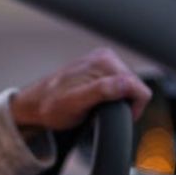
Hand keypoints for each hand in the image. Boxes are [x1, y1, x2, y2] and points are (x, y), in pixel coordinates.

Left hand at [10, 49, 151, 135]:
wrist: (36, 103)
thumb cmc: (52, 106)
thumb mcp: (76, 103)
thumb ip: (102, 91)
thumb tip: (126, 83)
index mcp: (104, 62)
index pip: (139, 88)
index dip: (133, 109)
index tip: (115, 117)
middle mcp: (106, 57)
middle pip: (136, 87)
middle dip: (123, 103)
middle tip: (100, 112)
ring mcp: (103, 61)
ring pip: (129, 87)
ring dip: (117, 100)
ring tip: (95, 106)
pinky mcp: (101, 67)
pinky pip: (120, 84)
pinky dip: (112, 96)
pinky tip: (97, 100)